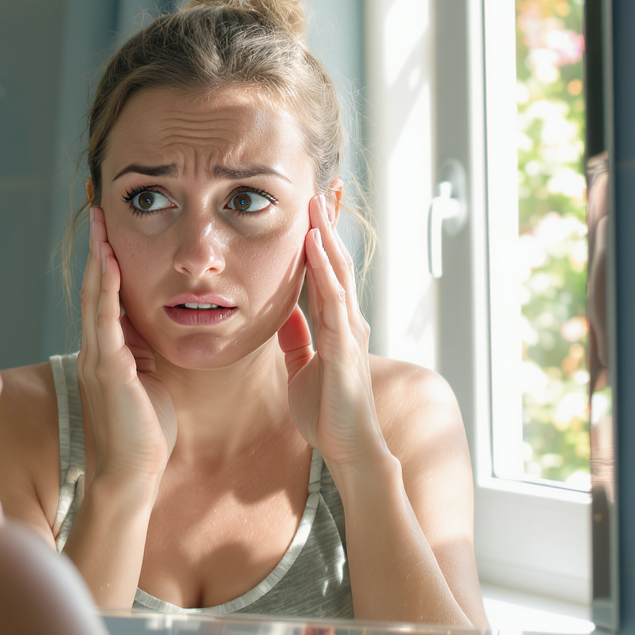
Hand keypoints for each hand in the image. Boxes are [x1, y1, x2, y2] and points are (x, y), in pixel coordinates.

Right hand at [76, 207, 176, 486]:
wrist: (131, 474)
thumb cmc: (144, 432)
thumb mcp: (148, 379)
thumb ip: (144, 351)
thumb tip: (154, 323)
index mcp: (107, 350)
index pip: (104, 295)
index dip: (105, 259)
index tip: (108, 227)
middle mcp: (95, 349)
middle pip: (94, 287)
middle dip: (96, 247)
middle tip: (97, 209)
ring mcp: (97, 358)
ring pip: (95, 298)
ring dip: (98, 258)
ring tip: (99, 224)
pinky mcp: (108, 371)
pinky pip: (105, 323)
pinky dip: (106, 291)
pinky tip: (109, 265)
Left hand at [279, 195, 388, 474]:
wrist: (347, 448)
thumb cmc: (327, 412)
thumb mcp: (302, 367)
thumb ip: (297, 339)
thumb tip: (286, 313)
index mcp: (335, 325)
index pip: (325, 271)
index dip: (320, 238)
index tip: (312, 206)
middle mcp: (347, 321)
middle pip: (336, 262)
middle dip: (329, 225)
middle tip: (322, 186)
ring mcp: (348, 331)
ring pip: (337, 273)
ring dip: (327, 236)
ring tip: (318, 203)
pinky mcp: (343, 347)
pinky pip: (333, 300)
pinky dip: (324, 270)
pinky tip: (314, 245)